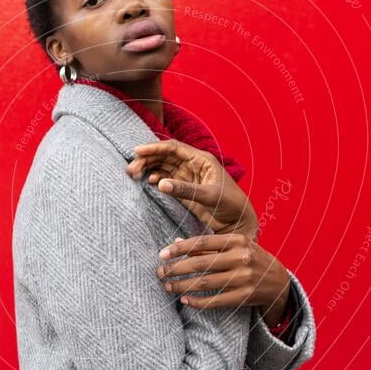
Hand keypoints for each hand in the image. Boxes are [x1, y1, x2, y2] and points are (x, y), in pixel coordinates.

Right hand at [126, 138, 258, 240]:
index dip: (154, 148)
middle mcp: (193, 165)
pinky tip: (148, 182)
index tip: (137, 151)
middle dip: (147, 159)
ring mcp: (188, 177)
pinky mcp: (185, 190)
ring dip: (149, 168)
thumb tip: (159, 183)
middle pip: (165, 156)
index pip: (173, 148)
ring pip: (163, 167)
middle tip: (131, 168)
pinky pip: (166, 180)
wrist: (239, 222)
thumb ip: (185, 189)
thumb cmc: (231, 205)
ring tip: (134, 174)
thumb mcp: (209, 196)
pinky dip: (156, 179)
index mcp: (202, 159)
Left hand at [156, 232, 290, 321]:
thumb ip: (207, 246)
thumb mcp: (234, 246)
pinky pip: (215, 301)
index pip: (202, 243)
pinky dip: (198, 302)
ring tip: (168, 286)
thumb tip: (176, 242)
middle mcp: (241, 257)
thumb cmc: (250, 259)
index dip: (179, 249)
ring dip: (183, 286)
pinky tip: (185, 300)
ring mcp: (244, 278)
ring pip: (205, 283)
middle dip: (176, 269)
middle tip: (160, 272)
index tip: (161, 254)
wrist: (279, 281)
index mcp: (237, 240)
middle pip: (200, 264)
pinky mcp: (244, 296)